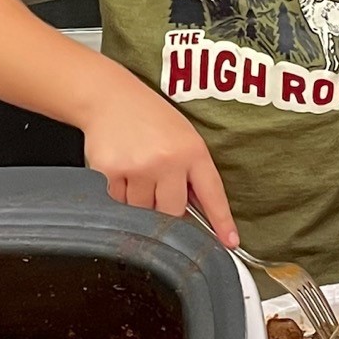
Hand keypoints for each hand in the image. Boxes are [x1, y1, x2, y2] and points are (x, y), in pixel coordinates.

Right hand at [79, 80, 237, 243]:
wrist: (108, 96)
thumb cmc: (149, 117)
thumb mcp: (183, 136)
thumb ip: (192, 172)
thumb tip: (198, 213)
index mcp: (192, 151)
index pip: (211, 193)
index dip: (221, 221)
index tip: (229, 241)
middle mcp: (167, 160)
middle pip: (172, 212)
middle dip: (165, 207)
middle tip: (156, 185)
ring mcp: (138, 168)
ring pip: (142, 212)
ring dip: (140, 202)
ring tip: (136, 171)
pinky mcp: (110, 173)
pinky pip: (118, 203)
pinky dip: (119, 195)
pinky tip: (120, 170)